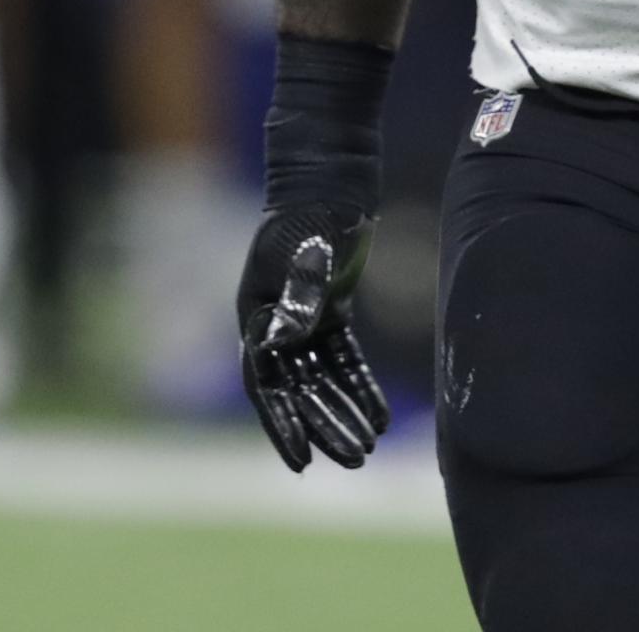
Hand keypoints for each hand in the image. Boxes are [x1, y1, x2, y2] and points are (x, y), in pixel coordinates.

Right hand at [236, 202, 387, 472]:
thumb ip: (297, 297)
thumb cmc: (314, 212)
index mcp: (258, 315)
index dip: (283, 424)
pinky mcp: (330, 309)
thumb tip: (280, 343)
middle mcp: (274, 323)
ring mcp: (302, 317)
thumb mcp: (308, 253)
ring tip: (369, 448)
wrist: (332, 176)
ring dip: (343, 412)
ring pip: (321, 379)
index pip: (266, 384)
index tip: (303, 461)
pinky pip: (343, 359)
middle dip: (323, 426)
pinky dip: (360, 385)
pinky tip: (381, 414)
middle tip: (354, 459)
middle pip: (297, 389)